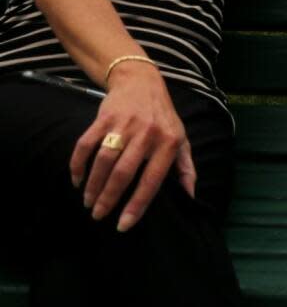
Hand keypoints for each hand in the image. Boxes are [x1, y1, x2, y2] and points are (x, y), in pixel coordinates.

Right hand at [69, 61, 194, 231]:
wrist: (142, 82)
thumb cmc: (163, 117)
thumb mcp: (181, 139)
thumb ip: (185, 168)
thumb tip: (190, 197)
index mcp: (169, 142)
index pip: (152, 180)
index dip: (137, 205)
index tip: (123, 225)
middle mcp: (147, 133)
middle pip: (123, 173)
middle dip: (108, 199)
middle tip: (98, 216)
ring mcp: (124, 124)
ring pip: (103, 161)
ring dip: (93, 185)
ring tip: (88, 201)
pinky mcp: (104, 118)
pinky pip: (85, 144)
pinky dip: (77, 164)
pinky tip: (77, 179)